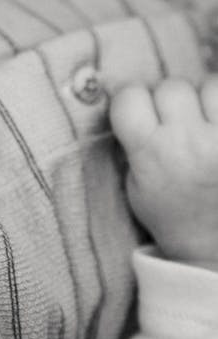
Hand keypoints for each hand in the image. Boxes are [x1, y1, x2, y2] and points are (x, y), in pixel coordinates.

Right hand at [110, 78, 217, 265]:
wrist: (217, 252)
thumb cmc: (174, 217)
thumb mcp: (136, 186)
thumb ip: (133, 141)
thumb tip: (129, 95)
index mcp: (153, 154)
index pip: (130, 96)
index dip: (131, 99)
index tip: (137, 110)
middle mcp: (190, 144)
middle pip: (171, 87)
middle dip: (170, 101)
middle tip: (175, 124)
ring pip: (209, 86)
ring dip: (205, 99)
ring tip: (205, 123)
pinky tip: (217, 127)